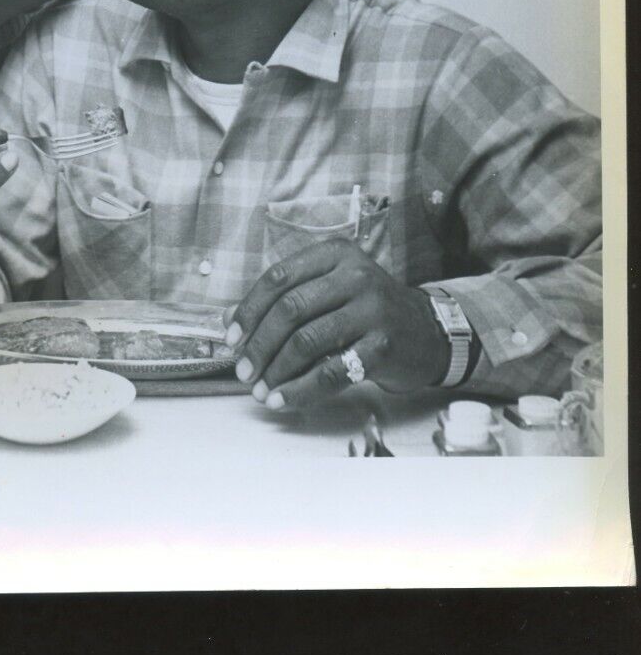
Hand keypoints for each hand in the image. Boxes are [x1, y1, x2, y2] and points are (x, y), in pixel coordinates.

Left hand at [223, 239, 448, 409]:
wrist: (427, 333)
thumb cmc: (366, 311)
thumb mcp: (328, 292)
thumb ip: (283, 300)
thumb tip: (228, 319)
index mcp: (335, 255)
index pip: (279, 278)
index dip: (249, 310)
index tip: (232, 338)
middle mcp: (355, 275)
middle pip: (290, 309)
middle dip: (259, 344)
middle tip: (243, 371)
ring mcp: (372, 309)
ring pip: (307, 341)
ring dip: (276, 370)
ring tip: (260, 390)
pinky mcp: (383, 346)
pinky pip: (332, 371)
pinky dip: (301, 389)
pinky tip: (283, 400)